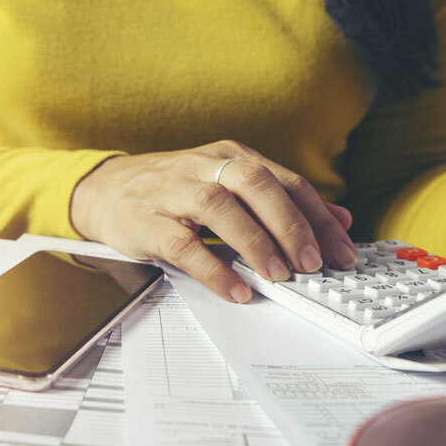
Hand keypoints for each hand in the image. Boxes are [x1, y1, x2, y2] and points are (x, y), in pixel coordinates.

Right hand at [70, 140, 356, 302]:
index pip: (285, 182)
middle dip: (290, 224)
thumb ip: (281, 201)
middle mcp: (205, 167)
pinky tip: (235, 289)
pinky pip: (182, 244)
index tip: (341, 251)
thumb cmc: (172, 191)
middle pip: (256, 184)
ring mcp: (173, 191)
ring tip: (279, 274)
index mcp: (231, 157)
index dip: (318, 216)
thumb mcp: (229, 186)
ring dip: (255, 242)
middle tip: (313, 263)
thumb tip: (340, 219)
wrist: (105, 190)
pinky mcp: (146, 220)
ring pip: (220, 206)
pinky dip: (212, 268)